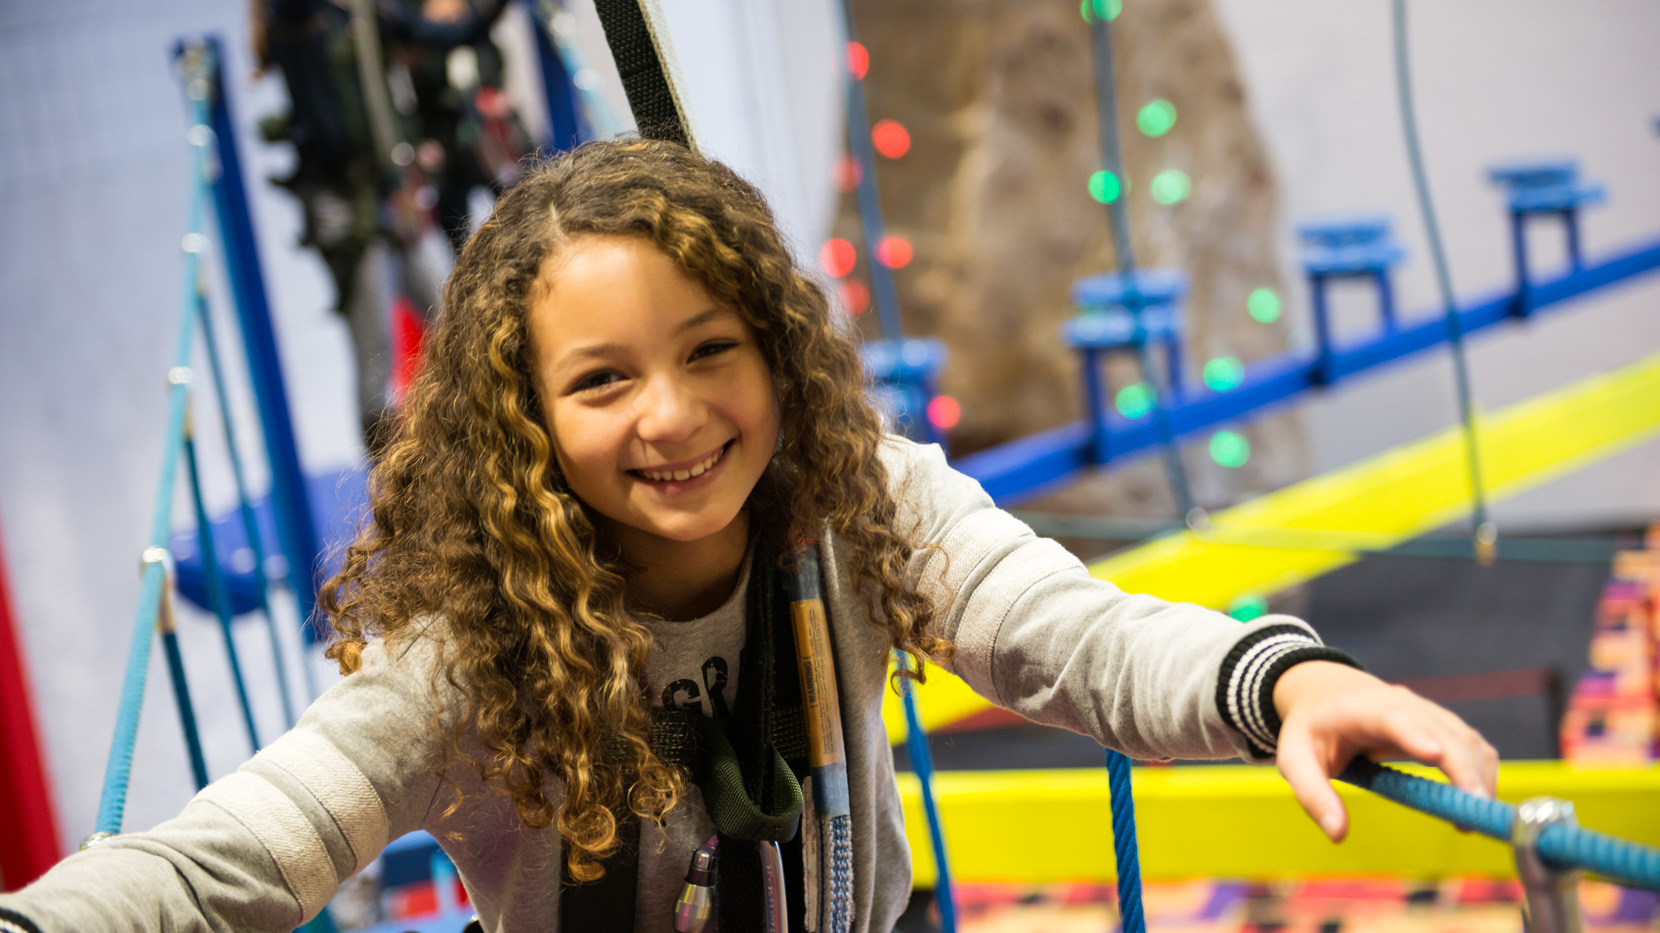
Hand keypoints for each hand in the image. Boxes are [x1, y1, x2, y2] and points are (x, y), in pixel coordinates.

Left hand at [1272, 661, 1497, 841]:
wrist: (1326, 694)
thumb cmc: (1311, 730)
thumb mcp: (1295, 760)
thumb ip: (1313, 795)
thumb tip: (1337, 834)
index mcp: (1362, 710)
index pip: (1392, 716)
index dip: (1414, 734)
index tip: (1433, 755)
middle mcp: (1403, 704)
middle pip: (1443, 732)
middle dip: (1462, 770)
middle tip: (1471, 812)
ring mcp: (1428, 713)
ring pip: (1466, 740)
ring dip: (1478, 777)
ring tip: (1473, 819)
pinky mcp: (1444, 726)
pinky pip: (1473, 747)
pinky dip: (1481, 774)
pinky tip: (1474, 806)